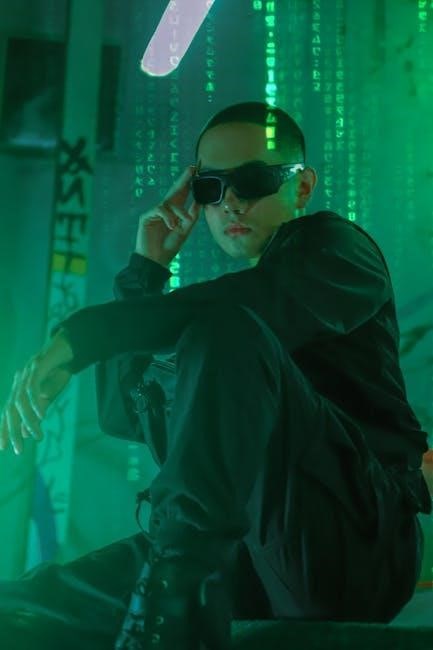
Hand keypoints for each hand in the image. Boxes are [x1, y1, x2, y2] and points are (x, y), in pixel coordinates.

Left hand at [0, 330, 73, 454]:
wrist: (69, 347)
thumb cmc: (59, 370)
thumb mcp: (49, 395)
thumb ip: (38, 412)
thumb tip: (27, 433)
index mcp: (19, 388)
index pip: (7, 411)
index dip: (3, 429)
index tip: (2, 447)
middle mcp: (19, 380)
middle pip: (10, 409)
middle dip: (12, 430)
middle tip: (18, 449)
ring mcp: (27, 372)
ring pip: (21, 401)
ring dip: (27, 421)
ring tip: (37, 437)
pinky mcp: (38, 365)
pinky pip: (33, 387)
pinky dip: (36, 403)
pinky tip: (41, 415)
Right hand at [135, 165, 200, 266]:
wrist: (156, 260)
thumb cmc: (169, 247)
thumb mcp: (185, 231)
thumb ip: (192, 216)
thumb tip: (200, 201)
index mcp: (175, 212)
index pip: (182, 194)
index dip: (188, 183)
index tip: (196, 171)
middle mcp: (165, 210)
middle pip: (174, 191)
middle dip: (184, 179)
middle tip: (192, 168)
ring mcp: (155, 213)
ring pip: (169, 203)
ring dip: (178, 212)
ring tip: (181, 224)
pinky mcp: (147, 217)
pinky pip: (160, 210)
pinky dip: (168, 217)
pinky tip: (171, 226)